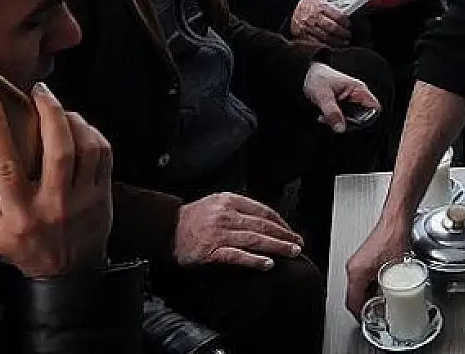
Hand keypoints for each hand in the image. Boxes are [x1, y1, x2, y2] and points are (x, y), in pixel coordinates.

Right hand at [0, 83, 111, 278]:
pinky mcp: (104, 193)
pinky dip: (93, 134)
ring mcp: (83, 198)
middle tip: (39, 91)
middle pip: (57, 149)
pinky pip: (104, 155)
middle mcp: (54, 202)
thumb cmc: (27, 249)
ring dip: (73, 120)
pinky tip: (80, 126)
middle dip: (49, 113)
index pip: (6, 167)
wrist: (70, 273)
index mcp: (21, 213)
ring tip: (58, 108)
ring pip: (85, 149)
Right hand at [173, 192, 303, 269]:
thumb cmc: (193, 218)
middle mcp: (226, 215)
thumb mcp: (217, 203)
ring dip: (277, 247)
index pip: (263, 211)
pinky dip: (255, 260)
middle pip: (263, 225)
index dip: (281, 222)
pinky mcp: (212, 251)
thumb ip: (239, 209)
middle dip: (285, 235)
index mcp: (230, 201)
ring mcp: (219, 233)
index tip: (291, 231)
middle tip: (298, 244)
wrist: (166, 229)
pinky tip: (268, 264)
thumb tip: (265, 221)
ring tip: (292, 252)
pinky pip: (238, 256)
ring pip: (255, 240)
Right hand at [290, 0, 351, 47]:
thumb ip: (332, 9)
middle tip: (348, 36)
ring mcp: (308, 27)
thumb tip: (346, 17)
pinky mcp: (303, 35)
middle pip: (333, 28)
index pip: (338, 16)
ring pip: (325, 37)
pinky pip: (316, 43)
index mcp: (320, 6)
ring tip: (342, 43)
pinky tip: (331, 47)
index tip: (349, 26)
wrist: (292, 7)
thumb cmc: (308, 4)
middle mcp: (314, 17)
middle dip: (343, 34)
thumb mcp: (321, 1)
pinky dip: (325, 46)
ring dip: (336, 42)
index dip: (346, 22)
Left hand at [303, 61, 381, 132]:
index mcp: (358, 90)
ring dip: (339, 121)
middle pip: (363, 116)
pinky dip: (334, 119)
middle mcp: (357, 95)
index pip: (374, 108)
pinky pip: (343, 117)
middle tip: (333, 121)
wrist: (305, 74)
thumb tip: (340, 128)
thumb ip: (332, 112)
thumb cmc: (317, 78)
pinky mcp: (343, 105)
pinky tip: (323, 117)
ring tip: (325, 117)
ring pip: (352, 119)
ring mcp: (351, 101)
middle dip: (348, 123)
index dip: (368, 119)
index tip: (352, 124)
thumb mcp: (323, 96)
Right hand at [346, 219, 410, 317]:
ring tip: (383, 302)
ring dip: (369, 296)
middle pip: (354, 296)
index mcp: (356, 273)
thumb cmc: (394, 239)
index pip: (352, 302)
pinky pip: (363, 278)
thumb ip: (390, 292)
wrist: (396, 222)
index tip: (369, 321)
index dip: (361, 315)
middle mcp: (353, 268)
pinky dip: (372, 286)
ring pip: (359, 287)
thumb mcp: (394, 273)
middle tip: (378, 313)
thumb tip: (390, 306)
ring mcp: (358, 262)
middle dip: (366, 306)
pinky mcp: (364, 259)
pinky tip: (384, 287)